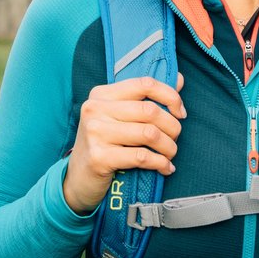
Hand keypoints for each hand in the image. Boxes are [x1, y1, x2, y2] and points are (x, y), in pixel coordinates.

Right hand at [61, 73, 186, 215]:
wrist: (78, 178)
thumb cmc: (104, 144)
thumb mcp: (119, 117)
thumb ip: (147, 97)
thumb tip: (179, 79)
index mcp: (102, 94)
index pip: (145, 84)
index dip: (170, 96)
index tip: (180, 113)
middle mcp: (95, 109)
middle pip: (150, 111)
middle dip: (172, 127)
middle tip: (174, 139)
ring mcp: (95, 133)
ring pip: (149, 133)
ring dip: (168, 147)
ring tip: (170, 154)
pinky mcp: (99, 157)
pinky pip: (142, 157)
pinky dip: (160, 163)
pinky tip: (165, 167)